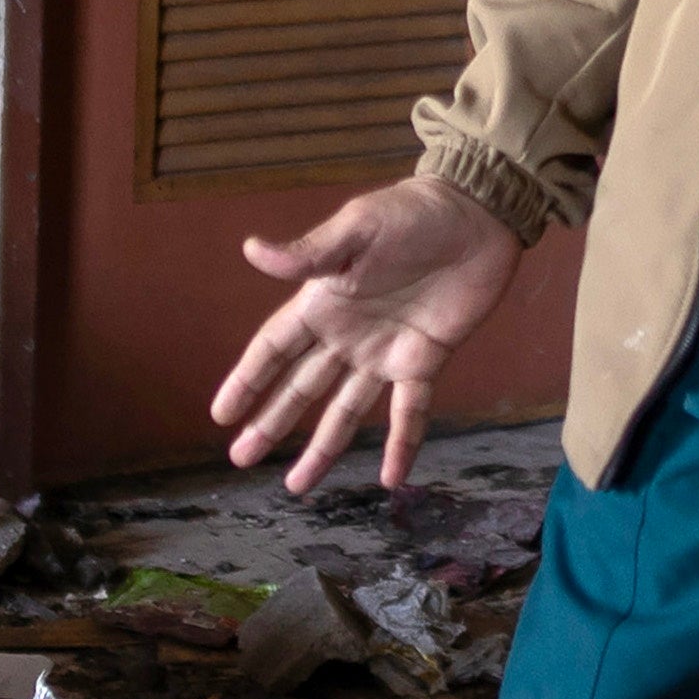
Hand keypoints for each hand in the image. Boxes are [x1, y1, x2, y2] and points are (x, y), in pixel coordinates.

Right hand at [213, 179, 524, 497]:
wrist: (478, 215)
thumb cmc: (412, 212)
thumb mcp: (356, 227)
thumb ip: (308, 252)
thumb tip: (251, 251)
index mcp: (322, 303)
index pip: (273, 350)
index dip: (247, 380)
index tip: (221, 414)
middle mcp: (347, 335)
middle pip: (300, 388)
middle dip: (270, 423)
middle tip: (240, 459)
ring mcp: (385, 353)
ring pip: (344, 410)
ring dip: (322, 448)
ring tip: (296, 485)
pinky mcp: (426, 361)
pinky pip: (409, 412)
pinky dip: (400, 444)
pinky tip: (390, 479)